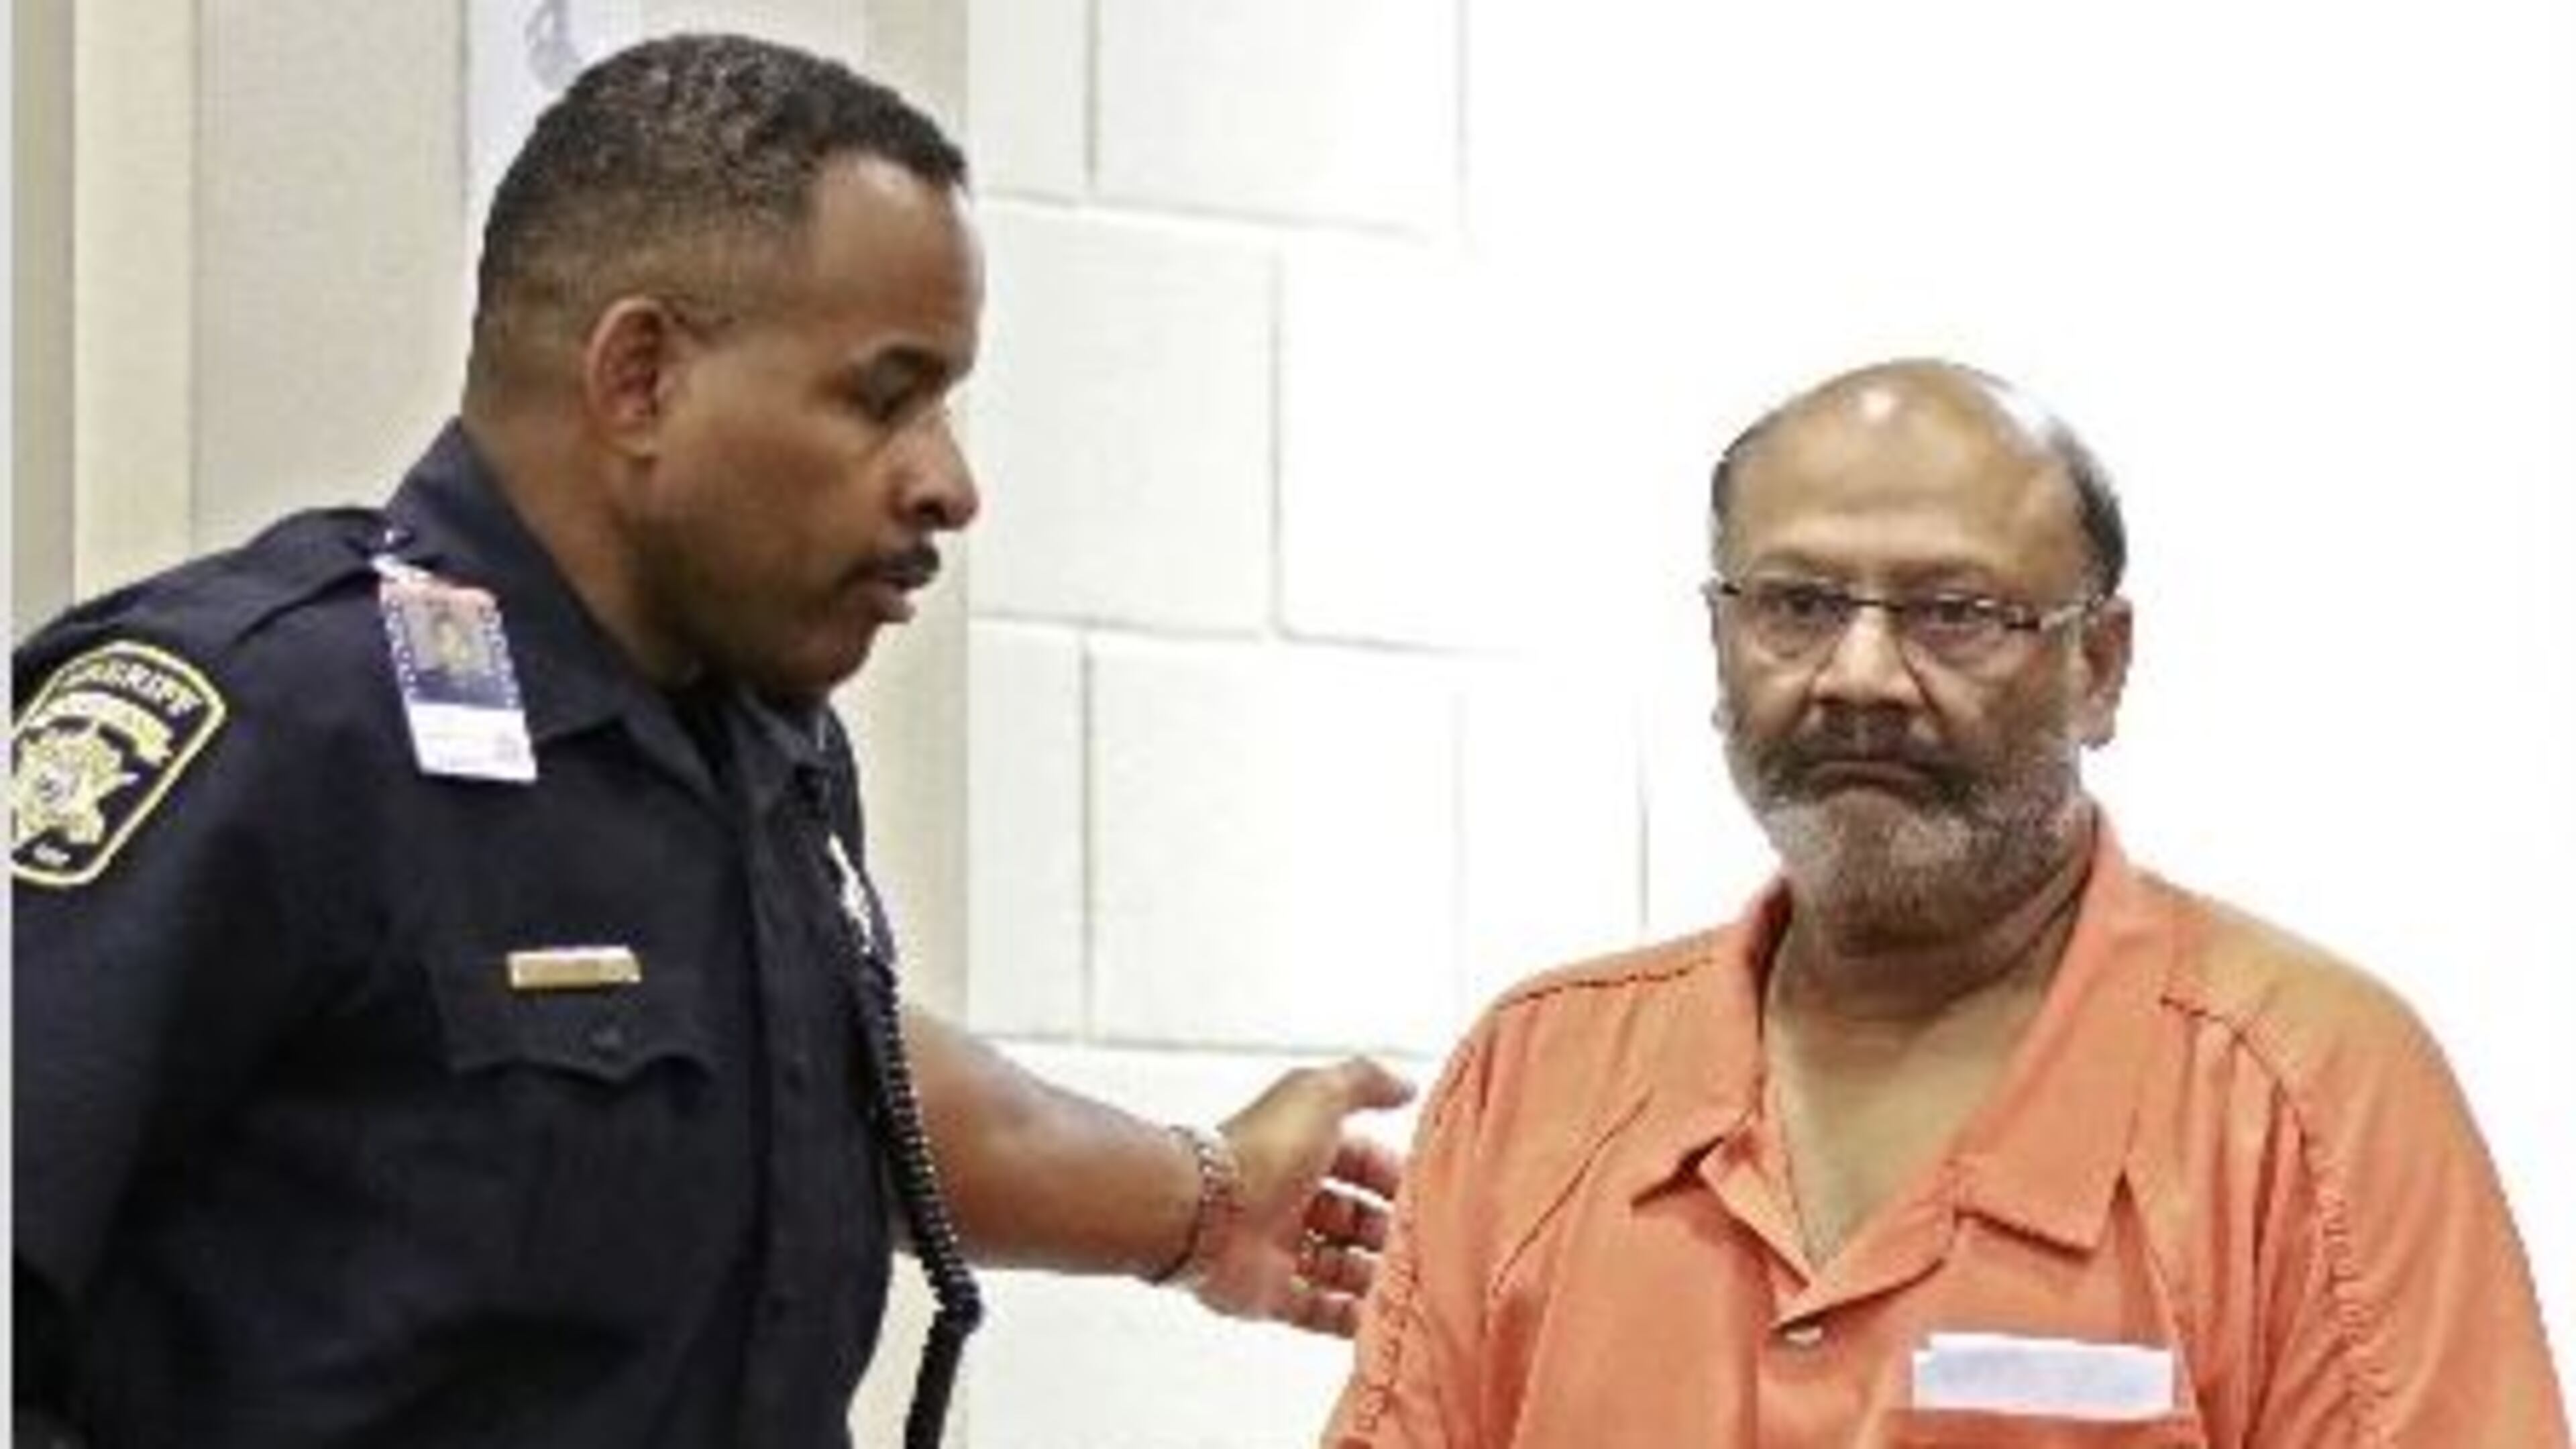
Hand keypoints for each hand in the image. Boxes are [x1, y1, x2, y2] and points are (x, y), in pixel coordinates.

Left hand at [1193, 1057, 1413, 1336]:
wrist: (1201, 1211)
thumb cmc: (1261, 1150)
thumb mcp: (1318, 1095)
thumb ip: (1364, 1082)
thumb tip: (1404, 1085)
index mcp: (1299, 1150)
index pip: (1357, 1162)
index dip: (1390, 1176)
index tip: (1426, 1193)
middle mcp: (1287, 1198)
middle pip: (1350, 1219)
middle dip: (1387, 1231)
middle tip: (1423, 1244)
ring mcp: (1277, 1249)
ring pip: (1337, 1266)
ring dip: (1373, 1276)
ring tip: (1411, 1285)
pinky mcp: (1267, 1294)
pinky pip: (1314, 1310)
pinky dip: (1347, 1317)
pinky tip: (1380, 1318)